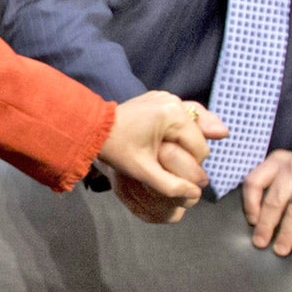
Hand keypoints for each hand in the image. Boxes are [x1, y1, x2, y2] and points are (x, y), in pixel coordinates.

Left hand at [98, 93, 227, 224]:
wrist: (91, 128)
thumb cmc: (116, 149)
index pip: (200, 148)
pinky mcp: (161, 99)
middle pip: (199, 136)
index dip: (191, 166)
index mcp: (173, 115)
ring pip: (194, 124)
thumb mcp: (143, 171)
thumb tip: (195, 194)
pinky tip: (178, 142)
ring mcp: (167, 97)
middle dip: (190, 153)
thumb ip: (170, 185)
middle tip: (173, 165)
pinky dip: (182, 129)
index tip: (174, 173)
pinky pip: (182, 116)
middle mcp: (174, 101)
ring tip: (184, 154)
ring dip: (189, 140)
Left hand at [242, 151, 291, 256]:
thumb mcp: (287, 174)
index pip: (254, 182)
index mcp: (277, 160)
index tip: (251, 222)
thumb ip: (273, 188)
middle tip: (260, 242)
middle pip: (274, 200)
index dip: (249, 204)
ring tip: (281, 249)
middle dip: (266, 226)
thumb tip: (257, 222)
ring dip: (286, 234)